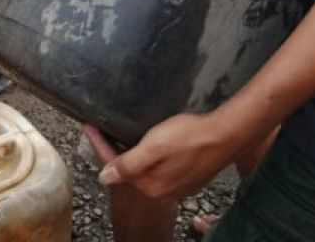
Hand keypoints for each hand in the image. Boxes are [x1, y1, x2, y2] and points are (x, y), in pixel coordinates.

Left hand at [85, 110, 253, 198]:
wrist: (227, 136)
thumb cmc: (191, 137)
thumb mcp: (155, 146)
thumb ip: (129, 163)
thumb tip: (103, 177)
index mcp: (148, 183)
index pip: (114, 164)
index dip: (98, 143)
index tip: (87, 125)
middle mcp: (160, 189)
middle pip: (127, 171)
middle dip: (112, 153)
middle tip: (100, 131)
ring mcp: (174, 185)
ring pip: (143, 172)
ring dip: (130, 158)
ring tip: (120, 138)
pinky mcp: (186, 178)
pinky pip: (159, 171)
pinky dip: (149, 161)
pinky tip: (149, 148)